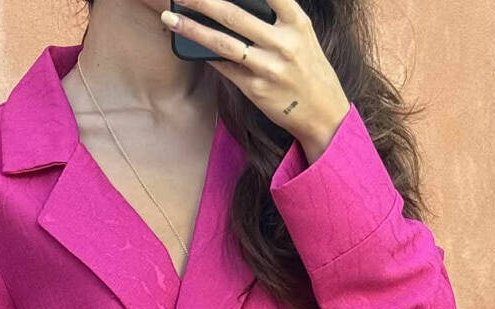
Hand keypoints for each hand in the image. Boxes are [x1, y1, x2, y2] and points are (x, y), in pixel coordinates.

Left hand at [159, 1, 349, 160]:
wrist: (323, 112)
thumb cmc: (308, 68)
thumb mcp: (302, 35)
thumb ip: (278, 16)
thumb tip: (238, 5)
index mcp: (296, 22)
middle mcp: (283, 43)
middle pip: (234, 15)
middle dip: (202, 1)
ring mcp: (268, 68)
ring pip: (222, 43)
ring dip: (192, 29)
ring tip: (171, 18)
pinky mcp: (256, 89)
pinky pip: (225, 68)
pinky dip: (207, 55)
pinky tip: (190, 45)